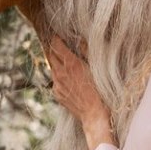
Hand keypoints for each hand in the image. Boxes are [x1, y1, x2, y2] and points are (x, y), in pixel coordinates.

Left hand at [39, 32, 114, 147]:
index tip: (58, 35)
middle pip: (50, 55)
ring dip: (56, 63)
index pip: (56, 45)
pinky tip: (69, 79)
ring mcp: (57, 84)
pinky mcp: (57, 93)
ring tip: (65, 62)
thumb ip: (86, 51)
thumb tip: (80, 39)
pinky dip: (59, 76)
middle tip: (59, 45)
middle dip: (53, 49)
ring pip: (52, 68)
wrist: (94, 114)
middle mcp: (60, 73)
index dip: (56, 38)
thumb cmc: (100, 90)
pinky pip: (54, 80)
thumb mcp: (96, 67)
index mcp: (71, 64)